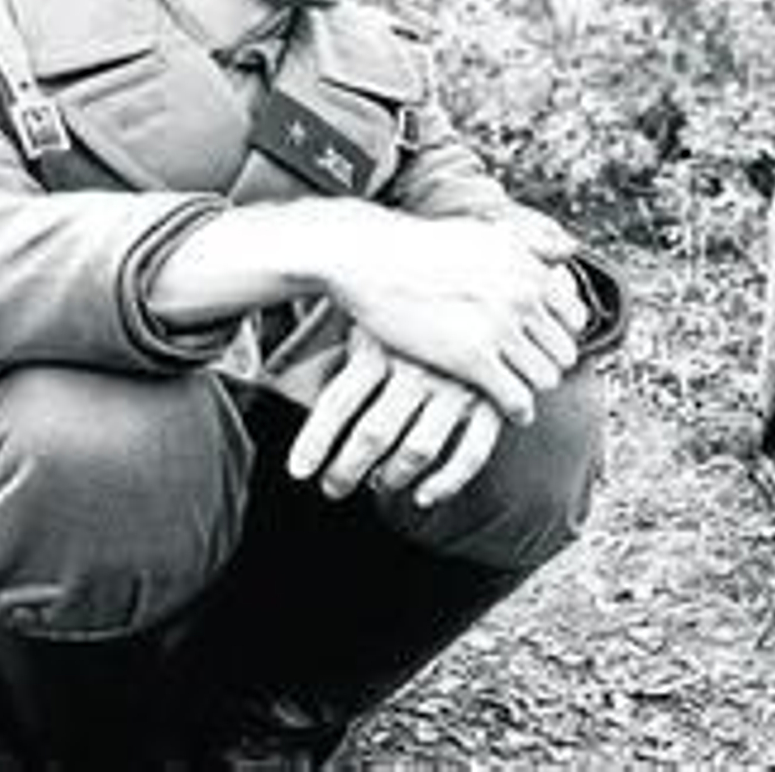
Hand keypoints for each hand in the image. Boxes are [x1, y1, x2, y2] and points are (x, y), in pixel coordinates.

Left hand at [288, 327, 504, 505]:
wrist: (489, 279)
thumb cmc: (413, 307)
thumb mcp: (373, 318)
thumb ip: (343, 351)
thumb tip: (280, 383)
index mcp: (384, 344)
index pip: (337, 402)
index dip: (314, 443)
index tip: (299, 472)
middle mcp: (420, 365)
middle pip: (374, 435)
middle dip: (347, 471)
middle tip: (333, 487)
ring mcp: (459, 384)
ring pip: (418, 450)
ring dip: (392, 478)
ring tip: (378, 484)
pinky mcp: (493, 399)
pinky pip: (470, 453)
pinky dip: (446, 482)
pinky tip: (425, 495)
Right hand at [320, 208, 587, 422]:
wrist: (370, 257)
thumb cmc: (423, 246)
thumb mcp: (488, 233)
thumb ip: (534, 243)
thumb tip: (570, 248)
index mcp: (529, 269)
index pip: (575, 317)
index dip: (559, 334)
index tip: (541, 343)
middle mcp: (523, 297)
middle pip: (565, 352)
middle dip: (548, 364)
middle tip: (528, 371)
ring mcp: (498, 328)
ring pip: (546, 378)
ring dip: (532, 387)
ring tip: (517, 389)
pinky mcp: (471, 358)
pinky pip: (516, 398)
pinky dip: (517, 411)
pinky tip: (509, 412)